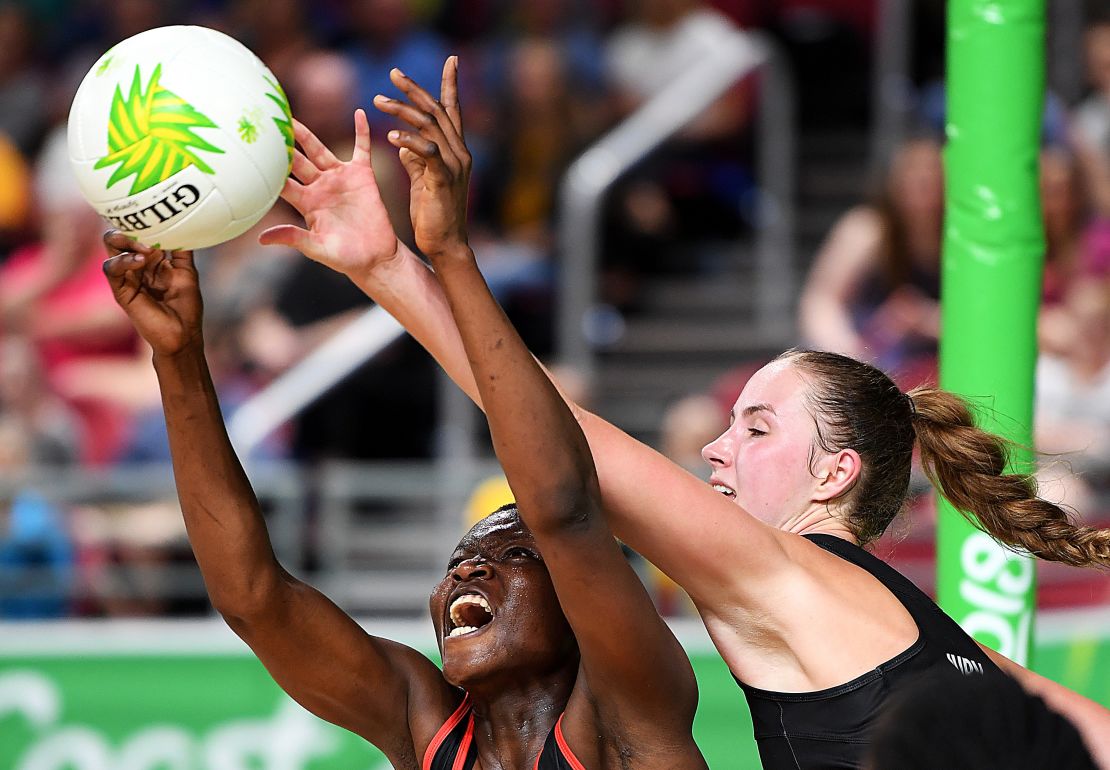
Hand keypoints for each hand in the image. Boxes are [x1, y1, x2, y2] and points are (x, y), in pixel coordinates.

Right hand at [101, 230, 201, 356]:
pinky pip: (111, 269)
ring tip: (146, 249)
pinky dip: (123, 261)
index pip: (140, 234)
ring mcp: (127, 277)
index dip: (143, 223)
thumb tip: (184, 225)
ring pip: (112, 248)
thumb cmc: (186, 306)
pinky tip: (140, 262)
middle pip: (121, 236)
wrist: (182, 334)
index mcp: (153, 260)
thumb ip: (181, 251)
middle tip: (144, 230)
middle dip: (129, 228)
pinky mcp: (120, 291)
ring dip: (126, 242)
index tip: (153, 214)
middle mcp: (137, 265)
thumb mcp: (187, 272)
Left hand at [259, 111, 400, 275]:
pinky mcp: (362, 176)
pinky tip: (359, 113)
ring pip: (319, 150)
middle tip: (264, 126)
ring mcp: (340, 179)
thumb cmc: (345, 258)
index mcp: (307, 202)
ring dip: (306, 135)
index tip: (250, 153)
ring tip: (291, 117)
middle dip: (281, 145)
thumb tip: (262, 239)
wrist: (375, 258)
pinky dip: (361, 131)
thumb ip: (293, 238)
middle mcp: (320, 186)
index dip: (268, 169)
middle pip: (296, 160)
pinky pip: (361, 149)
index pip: (283, 182)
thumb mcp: (317, 248)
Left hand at [373, 57, 471, 261]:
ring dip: (402, 111)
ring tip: (378, 101)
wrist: (445, 244)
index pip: (453, 110)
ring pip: (430, 126)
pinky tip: (390, 137)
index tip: (451, 60)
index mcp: (456, 150)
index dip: (451, 84)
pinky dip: (408, 141)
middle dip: (415, 89)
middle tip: (393, 73)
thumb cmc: (433, 213)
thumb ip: (415, 158)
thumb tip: (402, 141)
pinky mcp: (443, 180)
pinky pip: (427, 152)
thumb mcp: (422, 179)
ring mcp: (454, 165)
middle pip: (438, 110)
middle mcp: (459, 153)